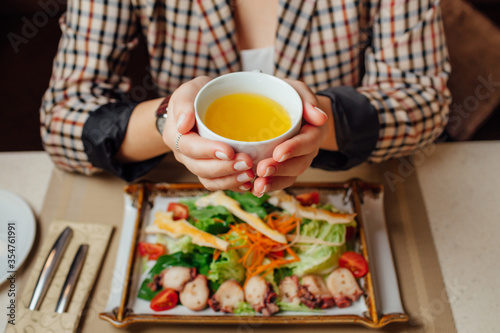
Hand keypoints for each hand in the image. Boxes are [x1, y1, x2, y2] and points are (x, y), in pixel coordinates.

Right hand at [163, 76, 254, 190]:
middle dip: (224, 168)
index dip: (208, 151)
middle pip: (200, 168)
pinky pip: (218, 184)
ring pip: (209, 181)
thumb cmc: (196, 96)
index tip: (229, 151)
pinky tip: (249, 183)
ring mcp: (196, 164)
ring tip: (250, 175)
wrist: (199, 106)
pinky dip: (233, 186)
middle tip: (248, 163)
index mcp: (175, 135)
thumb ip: (184, 103)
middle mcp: (184, 154)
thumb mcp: (188, 91)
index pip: (189, 147)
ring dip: (230, 181)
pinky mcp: (209, 171)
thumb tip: (183, 125)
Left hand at [252, 79, 329, 196]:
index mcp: (313, 130)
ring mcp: (296, 161)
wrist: (287, 108)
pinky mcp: (284, 168)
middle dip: (281, 169)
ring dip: (274, 183)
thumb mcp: (298, 90)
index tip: (278, 153)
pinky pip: (280, 181)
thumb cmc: (290, 97)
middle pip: (299, 164)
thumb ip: (308, 99)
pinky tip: (253, 190)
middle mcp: (307, 150)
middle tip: (262, 170)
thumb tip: (318, 116)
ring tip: (257, 186)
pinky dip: (269, 186)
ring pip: (290, 176)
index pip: (307, 141)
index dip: (294, 148)